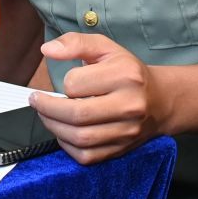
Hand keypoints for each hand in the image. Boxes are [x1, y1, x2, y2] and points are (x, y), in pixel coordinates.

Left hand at [30, 33, 171, 164]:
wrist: (160, 100)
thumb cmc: (127, 72)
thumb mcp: (106, 48)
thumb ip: (75, 43)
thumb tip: (47, 50)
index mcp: (125, 75)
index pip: (76, 83)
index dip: (63, 83)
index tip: (64, 82)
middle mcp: (130, 105)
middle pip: (77, 114)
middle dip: (48, 108)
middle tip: (37, 101)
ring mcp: (127, 131)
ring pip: (79, 138)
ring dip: (54, 127)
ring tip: (46, 115)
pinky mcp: (121, 149)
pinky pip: (86, 155)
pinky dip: (67, 145)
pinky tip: (64, 132)